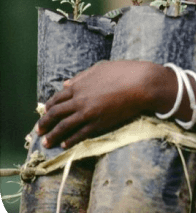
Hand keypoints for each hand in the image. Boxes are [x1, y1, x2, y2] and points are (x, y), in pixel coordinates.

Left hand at [36, 60, 167, 148]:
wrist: (141, 83)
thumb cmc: (123, 72)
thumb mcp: (100, 68)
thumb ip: (81, 77)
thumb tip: (66, 83)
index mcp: (80, 85)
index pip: (57, 98)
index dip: (49, 107)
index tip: (44, 113)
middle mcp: (80, 100)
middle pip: (56, 114)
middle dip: (45, 123)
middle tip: (38, 131)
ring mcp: (88, 113)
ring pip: (64, 126)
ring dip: (53, 135)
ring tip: (46, 143)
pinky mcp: (99, 123)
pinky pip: (80, 134)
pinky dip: (71, 140)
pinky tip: (65, 144)